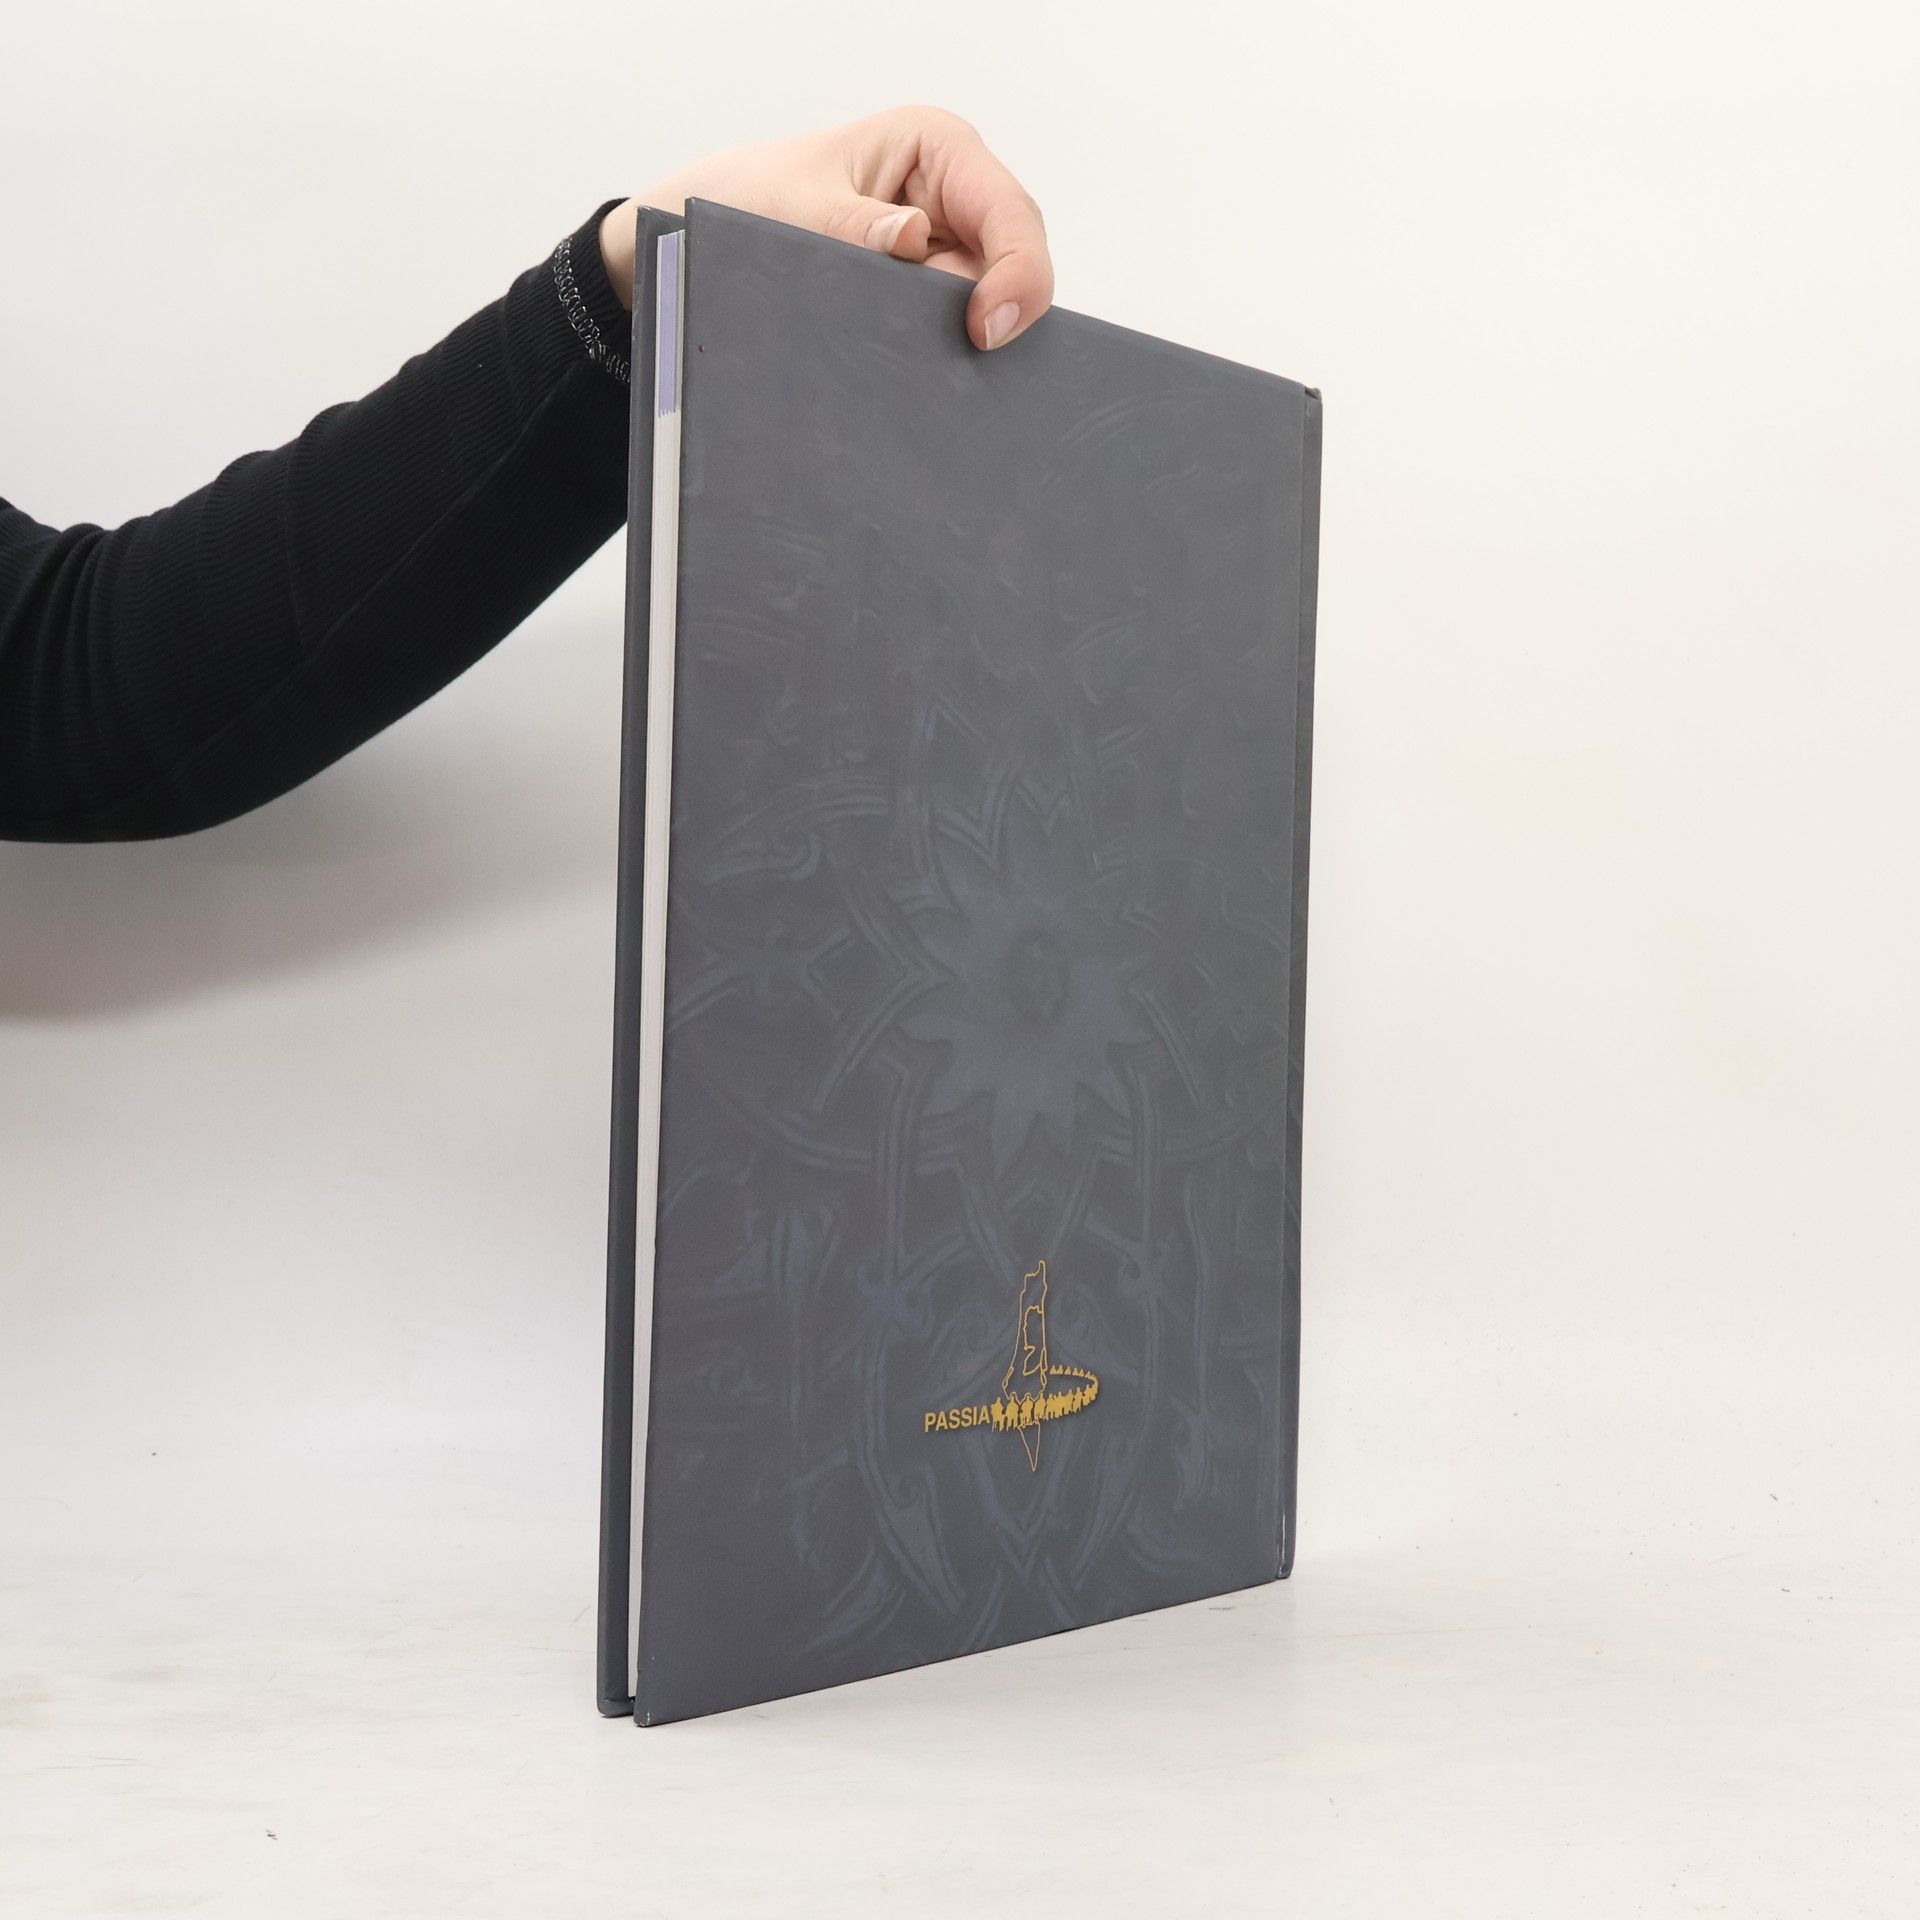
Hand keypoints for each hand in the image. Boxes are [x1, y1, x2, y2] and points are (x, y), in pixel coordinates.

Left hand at [598, 106, 1052, 350]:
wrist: (714, 239)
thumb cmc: (751, 200)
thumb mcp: (791, 209)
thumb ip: (849, 226)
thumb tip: (911, 239)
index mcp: (937, 149)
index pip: (1009, 213)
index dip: (1018, 273)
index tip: (985, 330)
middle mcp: (956, 199)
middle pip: (1013, 269)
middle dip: (996, 318)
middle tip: (963, 365)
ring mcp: (947, 253)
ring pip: (988, 310)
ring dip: (964, 347)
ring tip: (931, 379)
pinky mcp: (929, 299)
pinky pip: (954, 337)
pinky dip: (944, 362)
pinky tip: (925, 385)